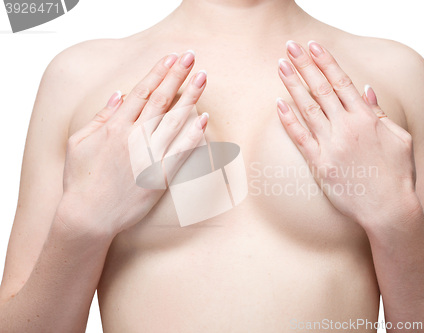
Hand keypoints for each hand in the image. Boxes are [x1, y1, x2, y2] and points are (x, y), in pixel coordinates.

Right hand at [59, 51, 208, 236]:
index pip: (140, 92)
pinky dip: (193, 135)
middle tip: (191, 55)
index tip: (170, 57)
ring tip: (202, 77)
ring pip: (173, 121)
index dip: (157, 73)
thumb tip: (118, 94)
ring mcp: (148, 157)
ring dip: (190, 97)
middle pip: (160, 100)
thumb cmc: (80, 181)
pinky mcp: (159, 177)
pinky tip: (205, 119)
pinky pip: (180, 152)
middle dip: (176, 75)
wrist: (87, 218)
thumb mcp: (79, 143)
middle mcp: (132, 138)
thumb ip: (100, 117)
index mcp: (114, 128)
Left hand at [277, 41, 419, 227]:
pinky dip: (288, 120)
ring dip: (292, 85)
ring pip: (307, 108)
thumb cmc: (397, 175)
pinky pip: (299, 138)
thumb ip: (380, 113)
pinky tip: (278, 104)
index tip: (314, 46)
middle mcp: (347, 128)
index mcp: (366, 119)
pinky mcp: (319, 164)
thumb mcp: (399, 138)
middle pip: (321, 89)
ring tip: (280, 66)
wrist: (389, 209)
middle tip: (290, 46)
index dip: (326, 62)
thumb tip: (366, 90)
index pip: (342, 82)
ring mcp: (331, 145)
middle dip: (304, 65)